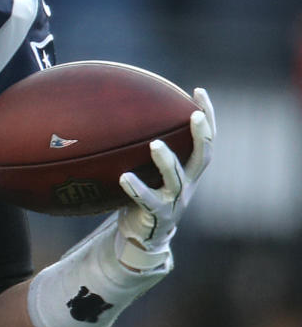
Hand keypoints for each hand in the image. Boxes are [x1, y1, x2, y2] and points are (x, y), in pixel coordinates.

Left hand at [116, 88, 215, 267]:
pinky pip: (148, 201)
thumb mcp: (149, 166)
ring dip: (166, 161)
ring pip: (175, 179)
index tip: (199, 92)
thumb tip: (118, 106)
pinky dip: (137, 189)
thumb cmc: (145, 191)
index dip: (207, 117)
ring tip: (155, 145)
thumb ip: (143, 143)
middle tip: (195, 116)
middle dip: (202, 136)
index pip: (204, 139)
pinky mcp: (158, 215)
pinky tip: (124, 177)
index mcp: (188, 168)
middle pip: (202, 157)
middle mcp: (187, 183)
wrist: (143, 234)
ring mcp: (174, 201)